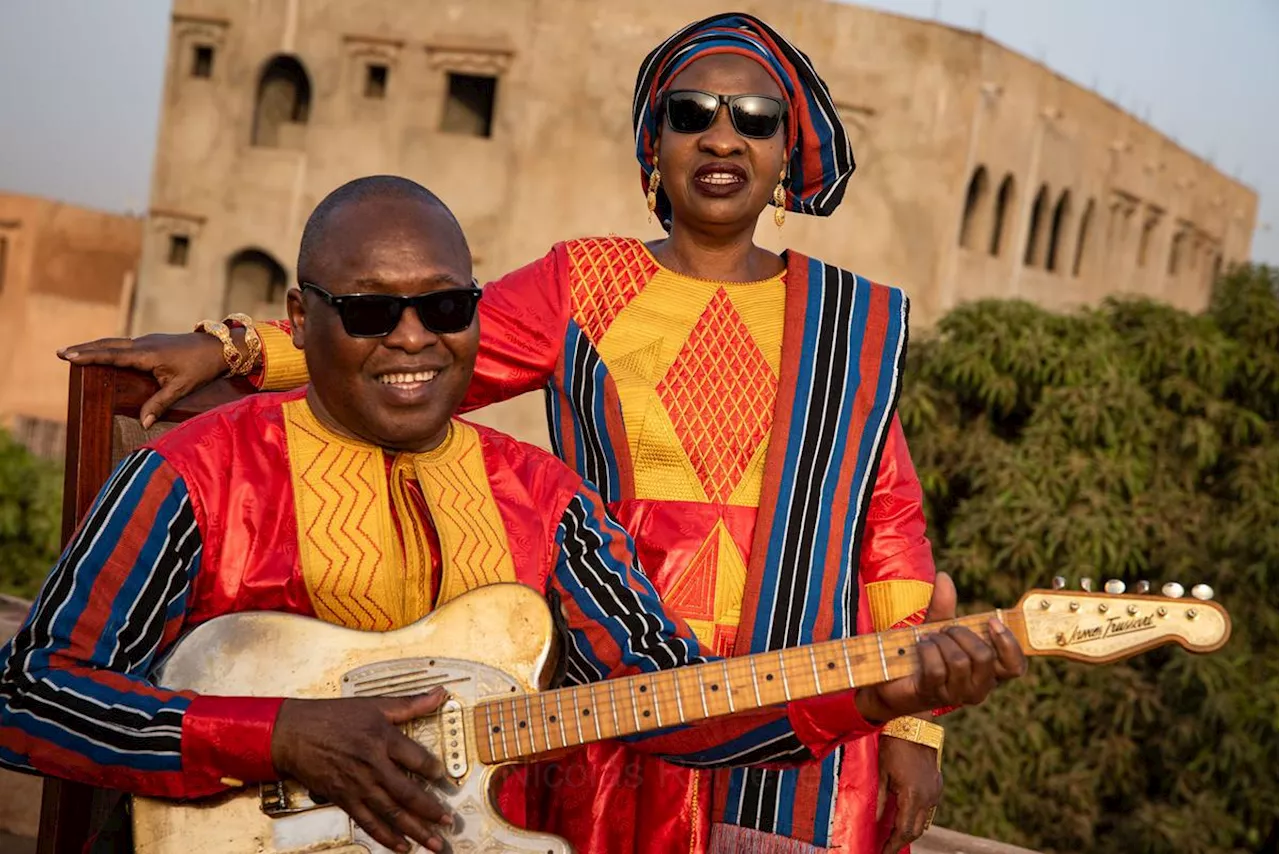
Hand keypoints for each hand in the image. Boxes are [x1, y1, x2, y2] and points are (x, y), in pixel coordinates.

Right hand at [58, 332, 235, 426]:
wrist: (218, 347)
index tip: (69, 356)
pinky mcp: (151, 342)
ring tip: (74, 352)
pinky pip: (125, 345)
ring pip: (115, 343)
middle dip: (84, 349)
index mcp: (147, 354)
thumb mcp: (180, 388)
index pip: (112, 355)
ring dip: (95, 347)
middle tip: (60, 353)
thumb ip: (160, 404)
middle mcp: (144, 344)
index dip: (90, 356)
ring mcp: (147, 341)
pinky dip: (108, 348)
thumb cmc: (201, 368)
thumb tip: (144, 423)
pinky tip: (101, 353)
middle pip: (108, 345)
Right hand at [271, 690, 451, 852]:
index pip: (418, 759)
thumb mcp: (375, 704)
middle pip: (408, 794)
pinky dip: (386, 836)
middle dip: (431, 811)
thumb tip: (439, 694)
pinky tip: (401, 846)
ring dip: (415, 830)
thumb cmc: (332, 717)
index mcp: (383, 739)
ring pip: (392, 813)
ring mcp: (358, 785)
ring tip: (434, 842)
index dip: (435, 770)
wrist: (293, 733)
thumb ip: (411, 703)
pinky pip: (368, 822)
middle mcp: (373, 765)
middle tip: (449, 823)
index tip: (445, 778)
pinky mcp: (344, 798)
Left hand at [856, 572, 1025, 721]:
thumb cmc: (927, 652)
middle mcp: (978, 687)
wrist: (895, 677)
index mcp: (989, 672)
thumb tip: (943, 577)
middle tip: (944, 630)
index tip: (991, 621)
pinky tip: (920, 646)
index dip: (1008, 643)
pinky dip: (926, 651)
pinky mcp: (934, 695)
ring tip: (929, 638)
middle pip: (984, 656)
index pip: (1015, 666)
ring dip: (940, 642)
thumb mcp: (939, 627)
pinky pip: (936, 669)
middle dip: (961, 634)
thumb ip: (944, 605)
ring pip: (959, 661)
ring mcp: (957, 695)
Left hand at [876, 735, 941, 853]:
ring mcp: (934, 792)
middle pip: (916, 830)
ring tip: (894, 836)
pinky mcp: (937, 785)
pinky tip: (905, 815)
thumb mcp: (881, 772)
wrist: (914, 726)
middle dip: (900, 841)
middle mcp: (927, 798)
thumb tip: (873, 821)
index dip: (892, 845)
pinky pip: (928, 808)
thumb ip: (878, 799)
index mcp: (912, 796)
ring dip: (910, 829)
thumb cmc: (894, 746)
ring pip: (924, 821)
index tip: (882, 852)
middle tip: (887, 848)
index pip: (903, 830)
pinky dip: (917, 816)